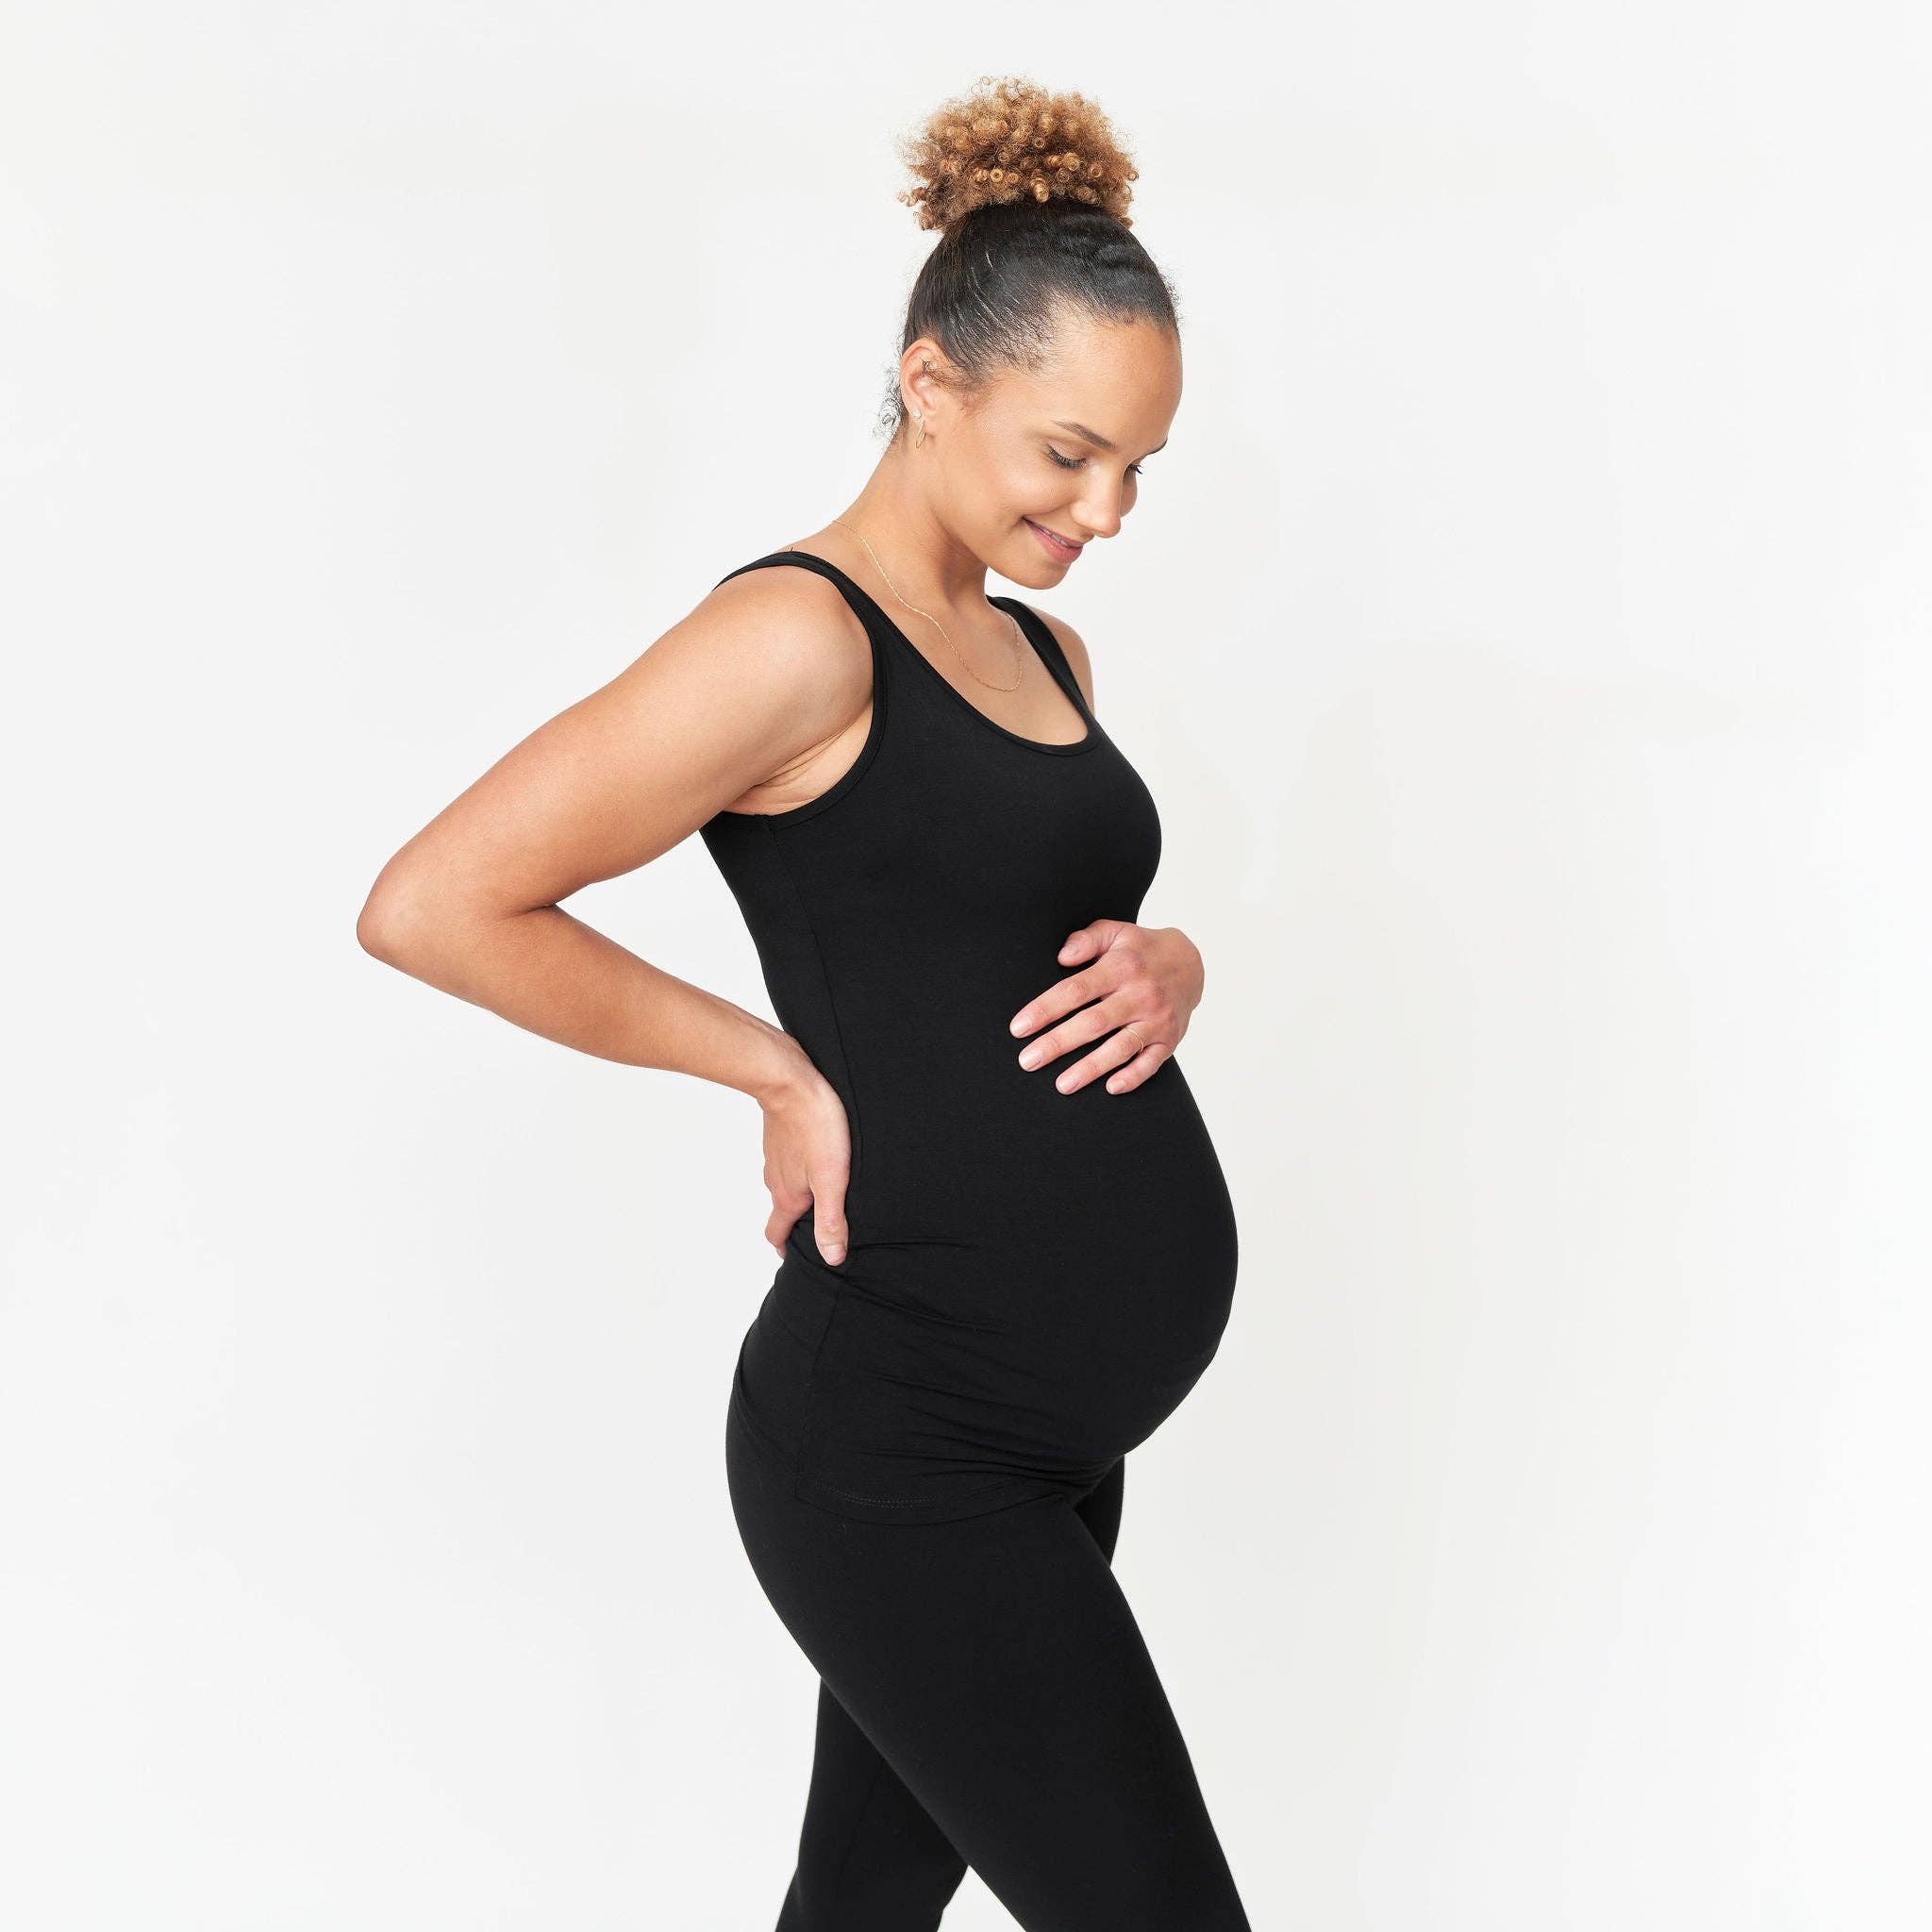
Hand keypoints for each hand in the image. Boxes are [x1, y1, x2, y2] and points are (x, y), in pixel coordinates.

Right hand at [759, 1052, 851, 1266]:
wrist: (790, 1081)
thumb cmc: (815, 1127)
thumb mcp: (831, 1179)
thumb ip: (831, 1219)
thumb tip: (832, 1257)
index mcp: (787, 1196)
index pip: (776, 1233)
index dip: (784, 1248)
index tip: (792, 1256)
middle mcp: (776, 1179)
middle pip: (782, 1209)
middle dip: (795, 1221)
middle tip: (816, 1226)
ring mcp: (776, 1156)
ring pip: (785, 1182)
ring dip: (799, 1192)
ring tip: (823, 1192)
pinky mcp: (781, 1135)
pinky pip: (788, 1159)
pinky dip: (800, 1166)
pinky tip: (818, 1157)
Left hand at [1008, 920, 1204, 1095]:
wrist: (1191, 964)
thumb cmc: (1141, 950)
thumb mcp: (1115, 932)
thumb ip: (1087, 940)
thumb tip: (1062, 957)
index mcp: (1122, 967)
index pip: (1076, 990)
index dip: (1046, 1009)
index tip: (1019, 1027)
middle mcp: (1140, 994)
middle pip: (1094, 1023)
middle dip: (1058, 1043)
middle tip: (1028, 1060)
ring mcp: (1157, 1019)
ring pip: (1121, 1048)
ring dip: (1091, 1068)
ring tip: (1062, 1085)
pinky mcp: (1170, 1040)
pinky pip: (1151, 1063)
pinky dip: (1133, 1077)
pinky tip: (1110, 1088)